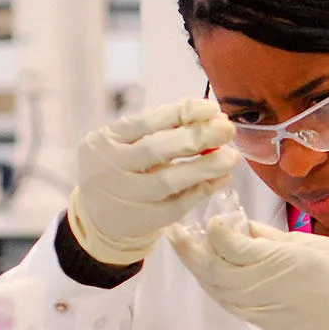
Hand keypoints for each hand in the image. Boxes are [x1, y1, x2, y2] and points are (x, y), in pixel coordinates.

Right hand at [68, 99, 238, 264]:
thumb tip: (212, 115)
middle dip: (197, 137)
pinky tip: (221, 179)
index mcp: (106, 140)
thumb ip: (164, 129)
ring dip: (205, 167)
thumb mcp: (129, 143)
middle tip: (227, 130)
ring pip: (168, 180)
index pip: (146, 121)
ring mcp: (123, 196)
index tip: (213, 109)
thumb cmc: (123, 169)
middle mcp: (109, 167)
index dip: (182, 113)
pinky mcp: (140, 220)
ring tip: (231, 157)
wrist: (97, 216)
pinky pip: (177, 205)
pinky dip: (202, 191)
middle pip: (156, 149)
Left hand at [167, 214, 328, 329]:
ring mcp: (254, 305)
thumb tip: (251, 230)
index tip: (216, 215)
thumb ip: (279, 238)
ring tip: (185, 248)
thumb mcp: (317, 246)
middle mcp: (258, 284)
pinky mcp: (257, 319)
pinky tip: (208, 272)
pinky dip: (210, 283)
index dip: (217, 227)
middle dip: (188, 246)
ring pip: (211, 284)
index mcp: (276, 259)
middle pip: (209, 264)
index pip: (228, 241)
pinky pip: (223, 299)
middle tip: (175, 230)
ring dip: (195, 266)